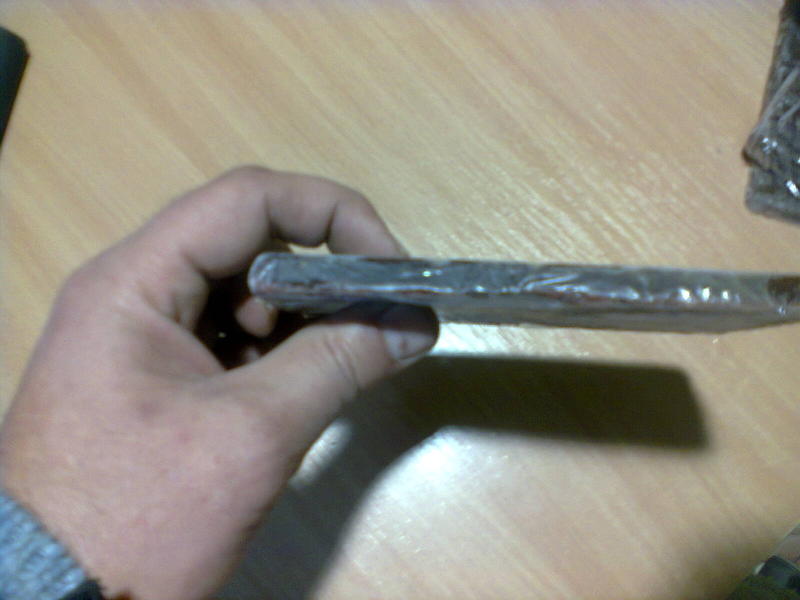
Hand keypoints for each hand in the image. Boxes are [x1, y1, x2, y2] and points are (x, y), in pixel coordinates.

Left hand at [0, 167, 437, 599]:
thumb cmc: (139, 514)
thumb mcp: (251, 435)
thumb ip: (337, 364)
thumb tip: (415, 323)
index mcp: (137, 280)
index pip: (249, 200)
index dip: (331, 215)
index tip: (388, 266)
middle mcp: (135, 290)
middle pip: (248, 244)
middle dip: (320, 279)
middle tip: (372, 322)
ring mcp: (143, 335)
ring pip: (244, 293)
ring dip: (301, 322)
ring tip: (331, 369)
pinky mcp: (157, 375)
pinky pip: (232, 339)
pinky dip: (278, 355)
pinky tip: (297, 392)